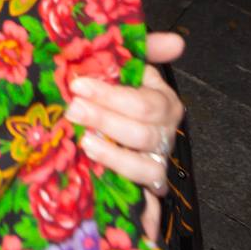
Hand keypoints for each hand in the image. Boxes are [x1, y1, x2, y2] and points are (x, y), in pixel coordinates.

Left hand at [66, 31, 187, 238]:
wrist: (87, 123)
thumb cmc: (105, 89)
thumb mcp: (119, 64)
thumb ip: (143, 47)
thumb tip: (177, 42)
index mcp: (161, 103)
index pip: (146, 103)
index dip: (113, 95)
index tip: (78, 84)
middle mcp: (162, 136)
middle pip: (143, 133)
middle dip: (107, 120)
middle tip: (73, 110)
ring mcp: (154, 166)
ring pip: (145, 168)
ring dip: (114, 156)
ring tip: (84, 142)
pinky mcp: (142, 194)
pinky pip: (145, 204)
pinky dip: (136, 207)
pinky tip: (110, 190)